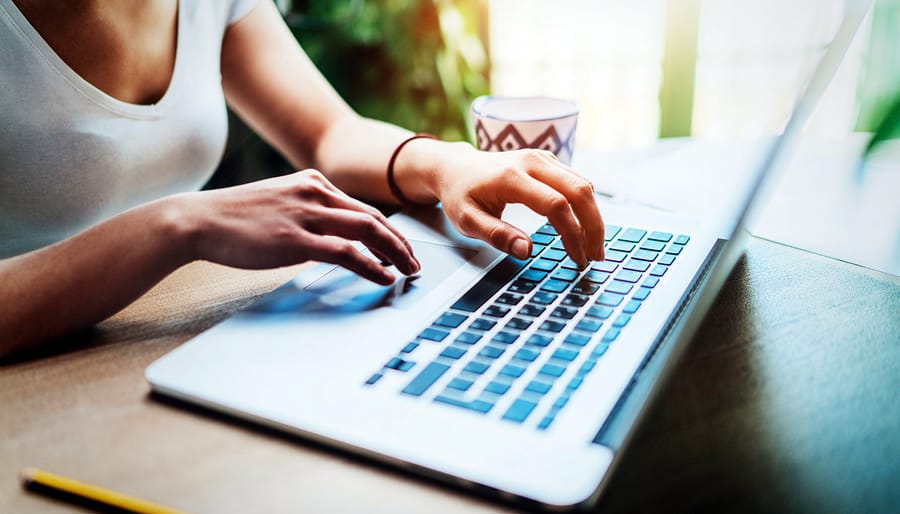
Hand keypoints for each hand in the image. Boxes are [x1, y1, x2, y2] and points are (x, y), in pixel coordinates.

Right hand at [176, 169, 419, 283]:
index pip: (363, 208)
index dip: (389, 231)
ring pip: (368, 230)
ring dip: (395, 253)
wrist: (199, 220)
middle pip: (374, 217)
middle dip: (400, 243)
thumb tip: (331, 236)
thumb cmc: (235, 218)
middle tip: (415, 263)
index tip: (402, 249)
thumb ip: (308, 211)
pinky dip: (371, 265)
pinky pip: (347, 252)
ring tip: (408, 271)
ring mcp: (307, 214)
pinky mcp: (297, 239)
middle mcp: (316, 193)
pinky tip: (384, 277)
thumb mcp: (280, 203)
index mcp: (314, 182)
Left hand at [433, 146, 604, 264]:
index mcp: (511, 177)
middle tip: (596, 256)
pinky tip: (583, 227)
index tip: (576, 259)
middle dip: (593, 226)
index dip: (571, 234)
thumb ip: (497, 235)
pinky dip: (586, 205)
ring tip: (593, 246)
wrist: (455, 167)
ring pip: (583, 184)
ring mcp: (542, 158)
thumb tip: (527, 251)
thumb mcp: (467, 220)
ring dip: (593, 216)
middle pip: (579, 190)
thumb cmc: (460, 194)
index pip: (555, 205)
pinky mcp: (548, 161)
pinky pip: (576, 181)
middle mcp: (531, 162)